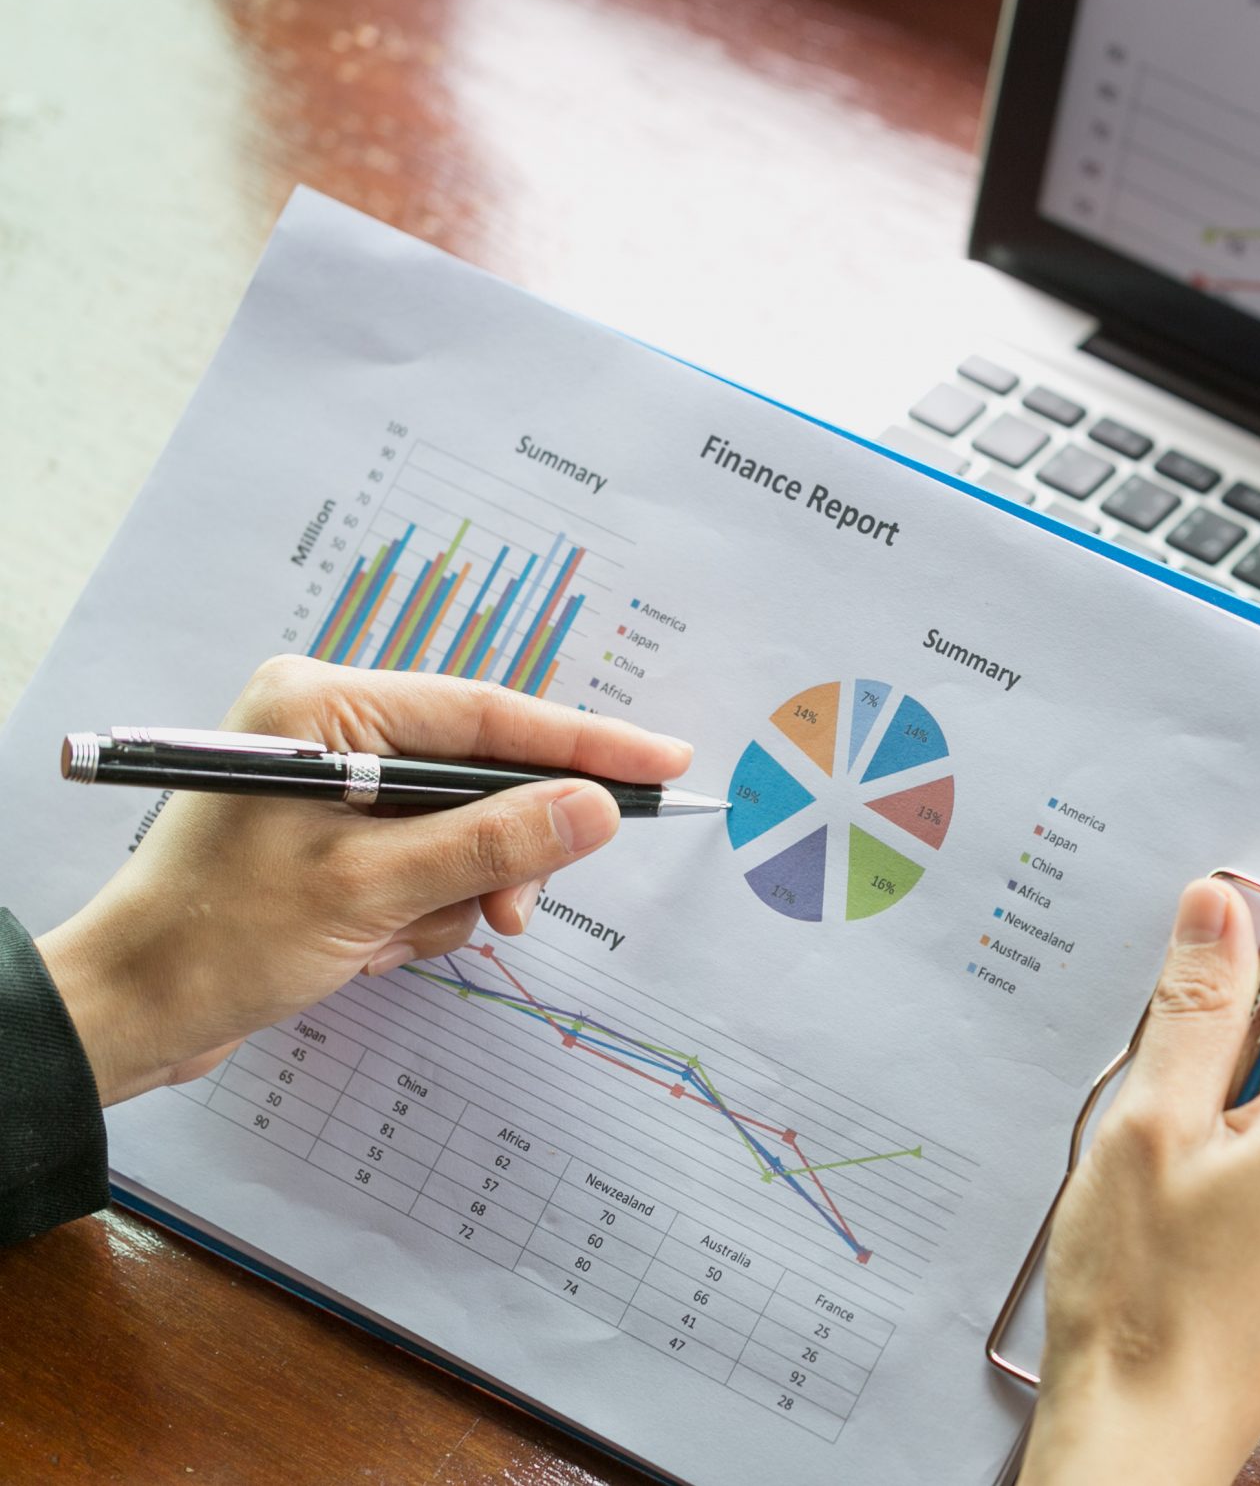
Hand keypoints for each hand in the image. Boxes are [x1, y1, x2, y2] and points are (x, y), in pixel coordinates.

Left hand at [35, 655, 691, 1103]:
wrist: (129, 1016)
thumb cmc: (219, 941)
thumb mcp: (370, 892)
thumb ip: (493, 843)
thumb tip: (599, 808)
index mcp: (325, 709)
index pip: (486, 713)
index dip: (584, 741)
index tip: (665, 760)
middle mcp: (331, 730)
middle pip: (480, 773)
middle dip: (499, 851)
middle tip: (512, 911)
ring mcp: (333, 783)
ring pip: (463, 828)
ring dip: (452, 894)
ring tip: (396, 940)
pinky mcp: (335, 835)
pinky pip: (428, 860)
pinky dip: (419, 911)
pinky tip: (369, 946)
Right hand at [1023, 880, 1259, 1485]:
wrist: (1145, 1441)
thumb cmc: (1142, 1306)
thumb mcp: (1149, 1123)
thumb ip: (1194, 1003)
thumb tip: (1225, 905)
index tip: (1249, 911)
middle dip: (1250, 1026)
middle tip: (1164, 1063)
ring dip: (1242, 1094)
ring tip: (1166, 1150)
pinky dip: (1251, 1148)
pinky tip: (1186, 1192)